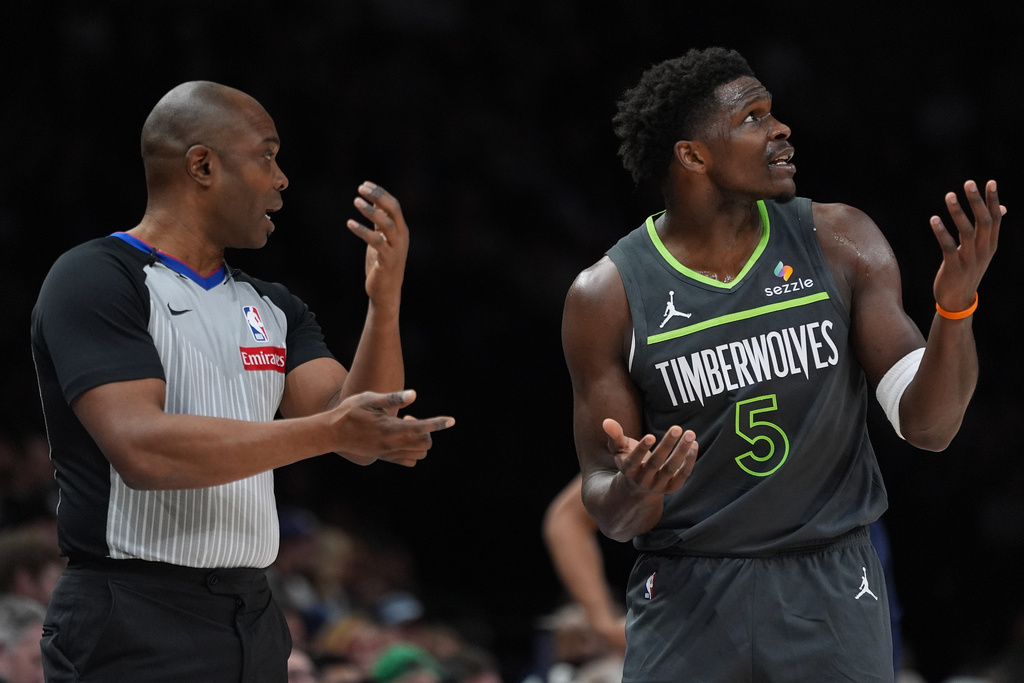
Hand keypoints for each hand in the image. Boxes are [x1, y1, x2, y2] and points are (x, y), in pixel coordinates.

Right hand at [329, 389, 453, 466]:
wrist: (331, 434)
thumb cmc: (349, 412)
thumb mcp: (368, 399)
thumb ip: (392, 398)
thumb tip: (414, 395)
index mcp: (390, 428)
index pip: (422, 428)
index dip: (438, 424)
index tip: (451, 421)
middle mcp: (392, 444)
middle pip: (425, 444)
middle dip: (428, 431)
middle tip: (411, 418)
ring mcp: (389, 453)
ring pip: (418, 454)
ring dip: (420, 441)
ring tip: (406, 427)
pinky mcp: (385, 457)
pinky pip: (408, 461)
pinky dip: (413, 451)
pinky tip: (402, 438)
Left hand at [347, 181, 409, 305]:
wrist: (385, 291)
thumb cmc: (382, 263)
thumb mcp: (380, 238)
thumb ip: (378, 221)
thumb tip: (371, 200)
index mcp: (401, 230)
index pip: (394, 205)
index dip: (380, 193)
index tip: (364, 184)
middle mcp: (402, 237)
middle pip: (394, 210)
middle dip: (378, 197)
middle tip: (360, 188)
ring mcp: (397, 249)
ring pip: (387, 224)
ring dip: (371, 212)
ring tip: (355, 202)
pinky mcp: (388, 260)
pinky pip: (376, 242)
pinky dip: (363, 231)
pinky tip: (350, 223)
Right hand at [602, 418, 697, 495]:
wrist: (638, 488)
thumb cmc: (629, 461)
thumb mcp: (619, 449)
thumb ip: (614, 435)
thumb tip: (606, 421)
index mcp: (628, 470)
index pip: (634, 461)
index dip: (642, 449)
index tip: (651, 436)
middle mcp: (643, 480)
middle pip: (656, 463)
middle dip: (667, 445)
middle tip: (677, 427)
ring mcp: (659, 485)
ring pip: (671, 468)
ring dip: (681, 451)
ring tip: (690, 433)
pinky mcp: (672, 487)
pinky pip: (683, 474)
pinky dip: (689, 460)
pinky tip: (694, 444)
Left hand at [930, 179, 1004, 311]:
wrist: (959, 301)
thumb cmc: (969, 270)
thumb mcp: (983, 251)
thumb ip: (989, 230)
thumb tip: (1003, 208)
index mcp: (991, 244)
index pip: (995, 219)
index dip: (993, 200)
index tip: (990, 182)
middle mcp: (983, 250)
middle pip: (984, 222)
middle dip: (977, 201)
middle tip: (969, 182)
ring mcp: (969, 259)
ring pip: (967, 232)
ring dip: (958, 212)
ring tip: (949, 195)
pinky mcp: (953, 267)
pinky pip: (948, 247)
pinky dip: (941, 232)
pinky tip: (933, 219)